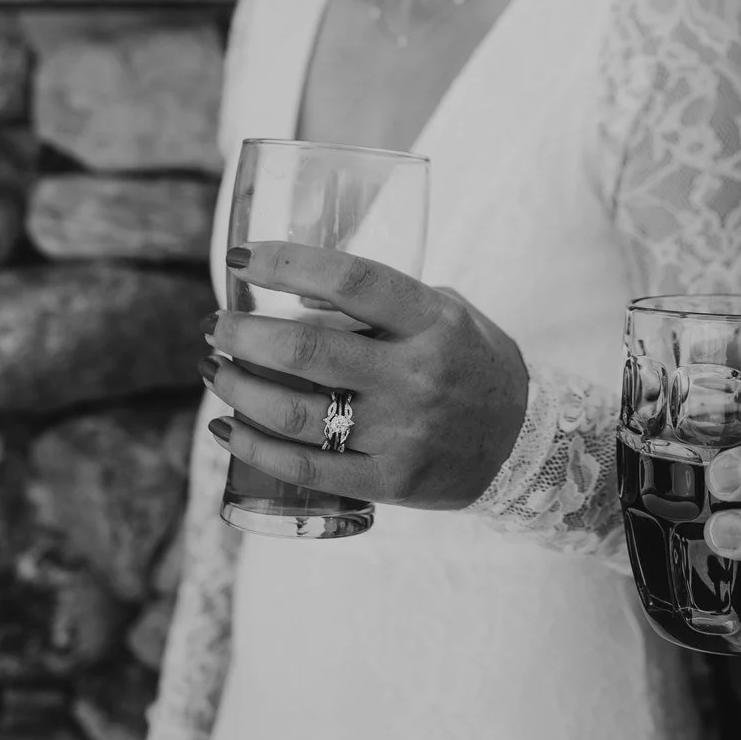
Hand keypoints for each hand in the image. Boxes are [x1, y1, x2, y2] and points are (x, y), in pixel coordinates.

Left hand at [203, 241, 530, 509]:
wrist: (525, 444)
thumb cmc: (472, 364)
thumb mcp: (447, 312)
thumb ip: (385, 300)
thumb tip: (300, 288)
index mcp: (432, 322)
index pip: (350, 280)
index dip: (287, 263)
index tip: (241, 257)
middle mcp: (417, 376)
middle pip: (307, 351)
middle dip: (244, 335)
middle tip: (217, 327)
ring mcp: (403, 434)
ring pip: (296, 413)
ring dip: (239, 389)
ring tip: (216, 370)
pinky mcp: (391, 482)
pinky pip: (306, 467)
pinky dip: (255, 448)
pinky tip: (227, 428)